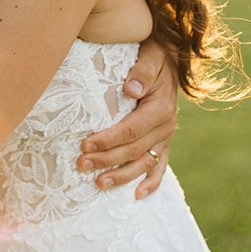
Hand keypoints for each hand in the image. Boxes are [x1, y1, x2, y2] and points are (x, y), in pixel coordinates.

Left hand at [76, 40, 179, 198]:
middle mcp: (165, 126)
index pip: (131, 130)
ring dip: (122, 176)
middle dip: (107, 159)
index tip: (85, 145)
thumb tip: (131, 88)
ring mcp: (166, 136)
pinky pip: (160, 166)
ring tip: (99, 184)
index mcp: (160, 107)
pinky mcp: (164, 142)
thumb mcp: (150, 56)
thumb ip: (142, 71)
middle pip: (134, 149)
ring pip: (144, 162)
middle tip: (81, 165)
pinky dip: (152, 182)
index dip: (108, 140)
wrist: (169, 60)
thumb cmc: (154, 56)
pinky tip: (138, 196)